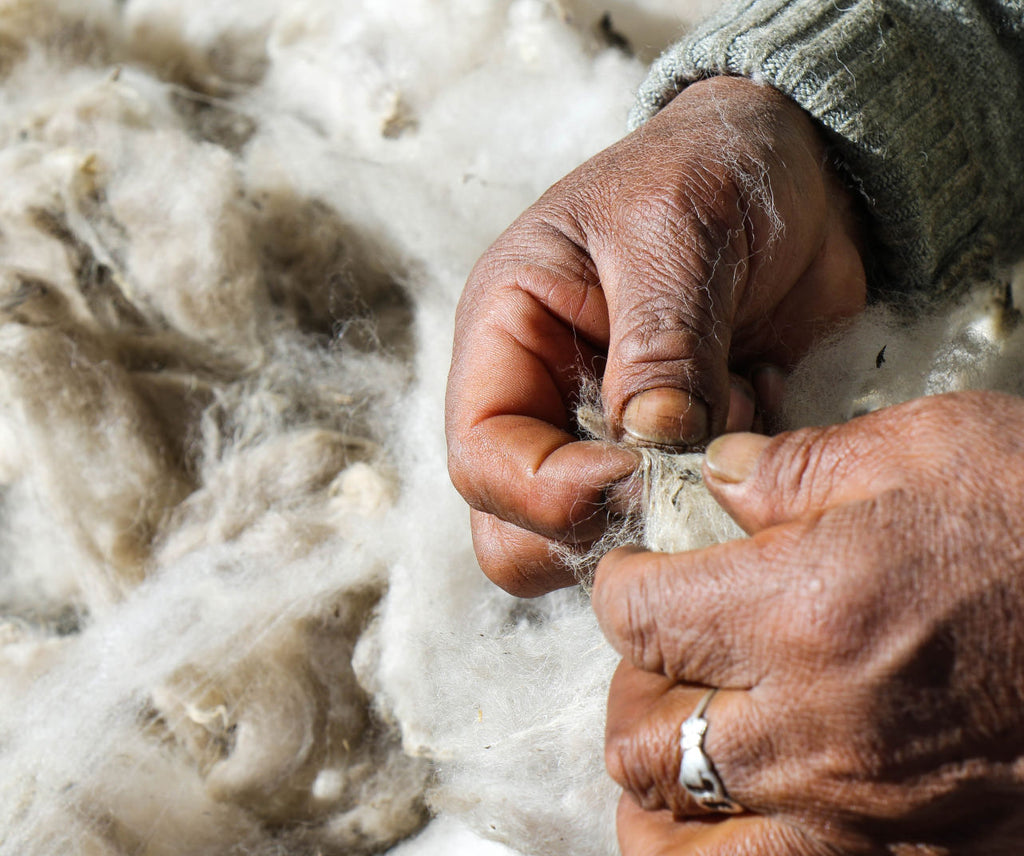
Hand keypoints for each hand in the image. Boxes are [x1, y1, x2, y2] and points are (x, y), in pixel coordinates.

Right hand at [445, 76, 865, 595]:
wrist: (795, 170)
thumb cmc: (708, 170)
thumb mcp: (672, 230)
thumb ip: (658, 344)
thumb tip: (651, 443)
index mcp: (507, 338)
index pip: (483, 461)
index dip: (551, 492)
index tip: (643, 468)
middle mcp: (543, 399)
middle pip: (520, 528)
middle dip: (604, 519)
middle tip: (689, 464)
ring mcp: (608, 433)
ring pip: (603, 535)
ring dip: (680, 500)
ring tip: (738, 402)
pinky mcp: (675, 448)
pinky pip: (690, 512)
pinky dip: (735, 482)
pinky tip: (766, 393)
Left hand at [595, 390, 1023, 854]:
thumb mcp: (931, 447)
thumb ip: (797, 466)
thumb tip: (719, 479)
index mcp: (804, 610)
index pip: (635, 616)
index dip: (624, 587)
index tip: (644, 575)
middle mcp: (818, 730)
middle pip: (642, 744)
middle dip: (635, 693)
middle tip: (669, 658)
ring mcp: (867, 815)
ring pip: (686, 846)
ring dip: (667, 798)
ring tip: (691, 747)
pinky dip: (741, 852)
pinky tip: (756, 813)